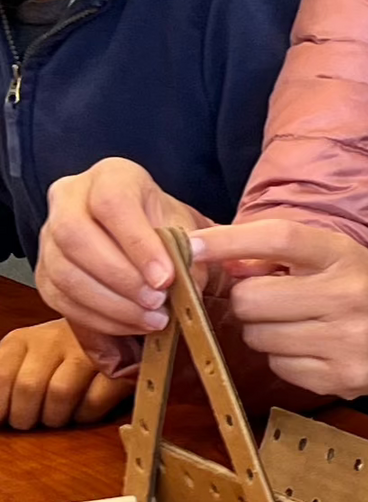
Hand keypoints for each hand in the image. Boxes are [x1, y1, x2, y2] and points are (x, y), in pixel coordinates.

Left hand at [0, 317, 130, 429]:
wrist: (111, 328)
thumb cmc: (58, 355)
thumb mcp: (21, 359)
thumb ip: (2, 378)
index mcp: (23, 340)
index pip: (0, 375)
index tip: (3, 419)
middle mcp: (53, 339)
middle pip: (29, 387)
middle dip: (26, 417)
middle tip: (31, 421)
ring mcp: (86, 350)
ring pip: (60, 393)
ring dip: (55, 417)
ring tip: (56, 418)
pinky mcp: (117, 366)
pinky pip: (93, 400)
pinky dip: (84, 416)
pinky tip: (82, 413)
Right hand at [37, 157, 206, 346]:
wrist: (143, 238)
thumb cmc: (163, 226)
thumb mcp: (184, 227)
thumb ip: (189, 251)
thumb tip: (185, 283)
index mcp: (109, 177)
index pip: (112, 204)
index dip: (138, 243)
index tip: (166, 277)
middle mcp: (69, 200)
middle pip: (76, 237)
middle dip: (121, 277)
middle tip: (157, 301)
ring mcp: (50, 237)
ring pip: (65, 273)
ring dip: (112, 305)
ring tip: (152, 318)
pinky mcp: (45, 273)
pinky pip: (62, 300)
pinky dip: (101, 319)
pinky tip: (133, 324)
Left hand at [192, 221, 367, 395]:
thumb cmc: (365, 284)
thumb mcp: (331, 254)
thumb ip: (276, 252)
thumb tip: (218, 260)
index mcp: (343, 255)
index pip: (278, 239)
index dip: (228, 242)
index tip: (191, 246)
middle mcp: (348, 297)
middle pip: (252, 299)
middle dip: (248, 300)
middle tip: (268, 299)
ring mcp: (347, 342)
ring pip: (259, 337)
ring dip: (263, 330)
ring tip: (295, 323)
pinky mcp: (342, 378)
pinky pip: (279, 366)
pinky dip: (283, 356)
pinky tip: (310, 346)